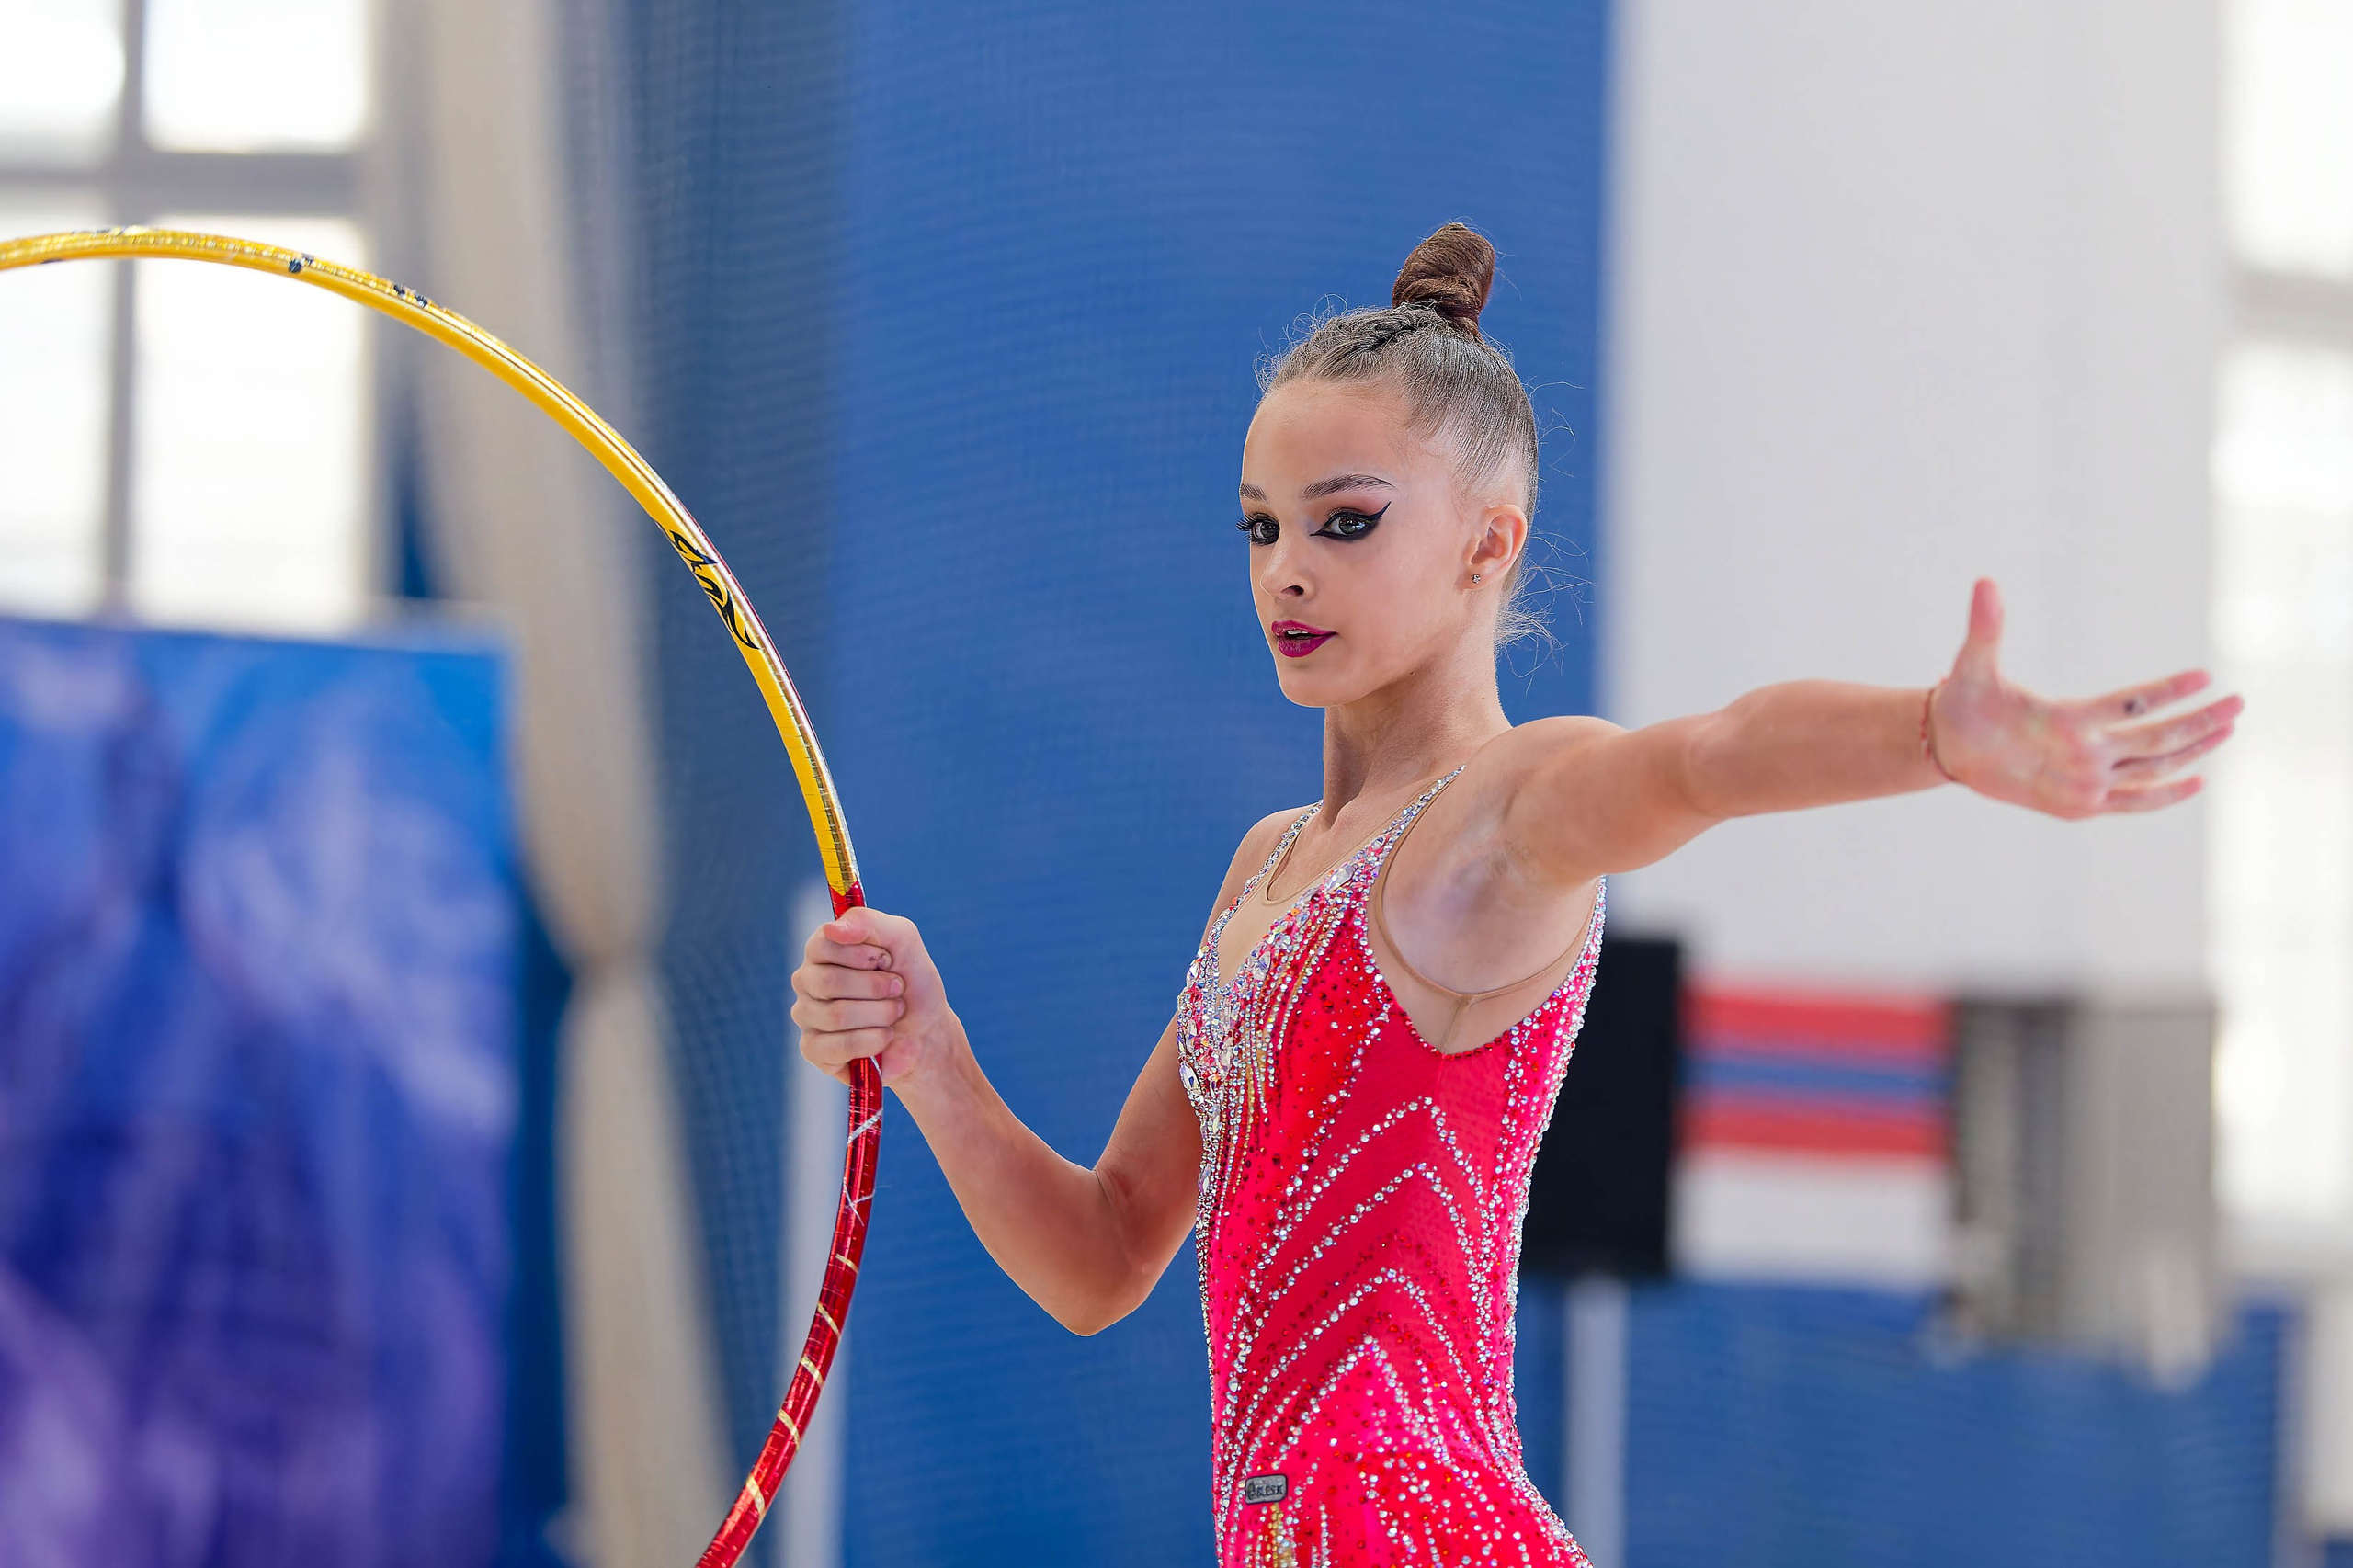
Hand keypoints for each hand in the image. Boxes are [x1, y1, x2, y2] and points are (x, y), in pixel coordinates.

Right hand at [790, 905, 966, 1090]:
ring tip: (894, 1013)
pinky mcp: (814, 1050)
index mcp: (822, 950)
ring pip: (835, 1016)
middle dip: (876, 988)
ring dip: (880, 1014)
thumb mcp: (903, 939)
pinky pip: (835, 1047)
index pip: (822, 945)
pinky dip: (872, 1041)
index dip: (863, 955)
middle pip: (828, 982)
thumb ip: (869, 922)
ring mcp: (807, 1016)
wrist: (928, 1029)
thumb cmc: (911, 981)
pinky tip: (884, 1037)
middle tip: (897, 989)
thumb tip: (832, 929)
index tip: (888, 960)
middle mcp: (807, 981)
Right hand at [1927, 578, 2241, 818]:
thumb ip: (1986, 627)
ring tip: (2227, 728)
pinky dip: (2169, 793)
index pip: (2132, 705)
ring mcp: (2085, 789)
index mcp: (2062, 724)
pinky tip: (2199, 779)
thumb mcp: (1972, 666)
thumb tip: (1984, 583)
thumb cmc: (1964, 705)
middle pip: (2158, 741)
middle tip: (2239, 702)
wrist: (1945, 754)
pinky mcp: (2082, 807)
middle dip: (2203, 721)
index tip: (2205, 676)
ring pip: (2154, 771)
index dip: (2171, 690)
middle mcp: (2081, 760)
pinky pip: (2137, 802)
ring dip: (2195, 750)